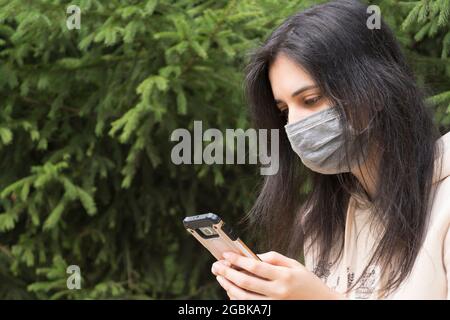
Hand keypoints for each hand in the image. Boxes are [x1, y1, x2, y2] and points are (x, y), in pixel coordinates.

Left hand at [211, 251, 344, 299]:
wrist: (322, 303)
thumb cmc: (307, 281)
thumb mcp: (294, 264)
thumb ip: (273, 258)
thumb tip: (253, 256)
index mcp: (284, 276)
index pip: (255, 267)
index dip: (238, 260)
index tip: (226, 254)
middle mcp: (278, 292)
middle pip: (246, 283)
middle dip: (228, 273)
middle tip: (217, 266)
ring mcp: (274, 304)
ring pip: (244, 298)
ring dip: (229, 287)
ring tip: (220, 277)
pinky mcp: (272, 312)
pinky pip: (249, 307)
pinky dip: (237, 299)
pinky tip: (231, 290)